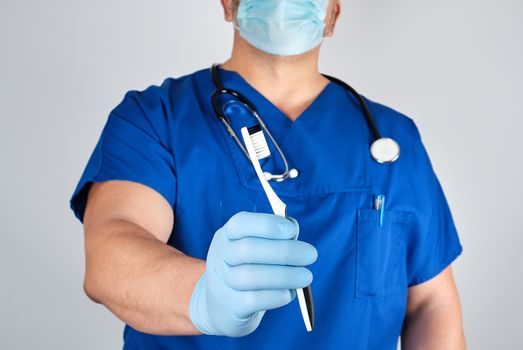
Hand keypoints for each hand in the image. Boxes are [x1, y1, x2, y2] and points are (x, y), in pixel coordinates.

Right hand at [189, 211, 317, 336]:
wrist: (222, 304)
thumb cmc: (248, 266)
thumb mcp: (254, 246)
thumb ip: (274, 235)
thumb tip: (292, 228)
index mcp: (228, 234)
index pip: (241, 223)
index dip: (267, 224)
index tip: (292, 230)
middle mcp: (220, 255)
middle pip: (248, 249)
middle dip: (284, 251)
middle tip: (311, 255)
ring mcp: (223, 282)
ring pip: (251, 276)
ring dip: (285, 275)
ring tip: (306, 276)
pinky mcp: (231, 305)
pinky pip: (254, 300)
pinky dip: (276, 296)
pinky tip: (289, 293)